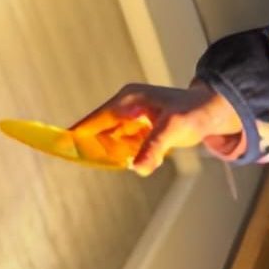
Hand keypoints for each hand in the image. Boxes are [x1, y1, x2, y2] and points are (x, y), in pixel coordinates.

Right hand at [72, 80, 244, 176]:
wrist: (213, 111)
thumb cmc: (193, 113)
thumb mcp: (174, 129)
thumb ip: (155, 147)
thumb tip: (138, 167)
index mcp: (127, 100)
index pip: (92, 121)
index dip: (75, 137)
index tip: (55, 150)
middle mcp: (124, 108)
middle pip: (97, 135)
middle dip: (100, 152)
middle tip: (118, 163)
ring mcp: (129, 119)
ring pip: (110, 144)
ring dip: (118, 156)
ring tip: (146, 154)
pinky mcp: (137, 130)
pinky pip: (122, 148)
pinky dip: (128, 157)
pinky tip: (149, 157)